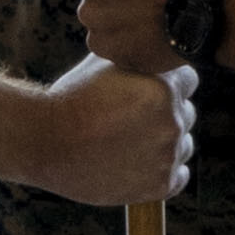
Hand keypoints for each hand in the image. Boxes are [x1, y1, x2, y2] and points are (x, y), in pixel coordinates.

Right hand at [22, 52, 191, 206]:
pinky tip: (137, 164)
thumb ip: (138, 58)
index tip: (144, 93)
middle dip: (164, 115)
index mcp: (164, 87)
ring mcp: (168, 154)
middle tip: (131, 120)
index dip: (166, 84)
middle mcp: (173, 120)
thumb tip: (152, 49)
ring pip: (182, 145)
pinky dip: (162, 172)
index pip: (188, 81)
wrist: (46, 142)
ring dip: (163, 143)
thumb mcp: (105, 63)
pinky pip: (178, 176)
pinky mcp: (160, 184)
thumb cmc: (71, 99)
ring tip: (128, 143)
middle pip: (186, 113)